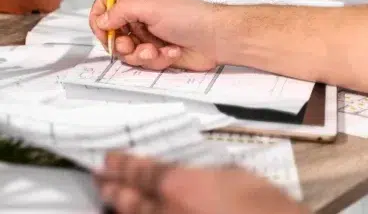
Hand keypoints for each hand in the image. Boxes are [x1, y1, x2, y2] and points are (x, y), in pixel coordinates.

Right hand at [88, 0, 219, 70]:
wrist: (215, 38)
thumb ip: (120, 12)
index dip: (99, 18)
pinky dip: (156, 59)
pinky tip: (170, 52)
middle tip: (129, 44)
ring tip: (154, 50)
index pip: (105, 4)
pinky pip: (142, 62)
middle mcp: (139, 17)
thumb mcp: (149, 7)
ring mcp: (147, 36)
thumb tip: (101, 19)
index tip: (101, 30)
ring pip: (126, 51)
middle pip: (112, 32)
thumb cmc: (189, 16)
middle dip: (119, 42)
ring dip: (139, 53)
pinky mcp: (156, 53)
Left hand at [95, 151, 308, 213]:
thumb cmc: (267, 208)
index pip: (140, 171)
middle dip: (112, 186)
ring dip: (118, 208)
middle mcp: (165, 211)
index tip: (108, 159)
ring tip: (108, 198)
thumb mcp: (237, 177)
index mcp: (180, 186)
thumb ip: (203, 173)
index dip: (121, 164)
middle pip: (128, 198)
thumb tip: (186, 172)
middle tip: (100, 178)